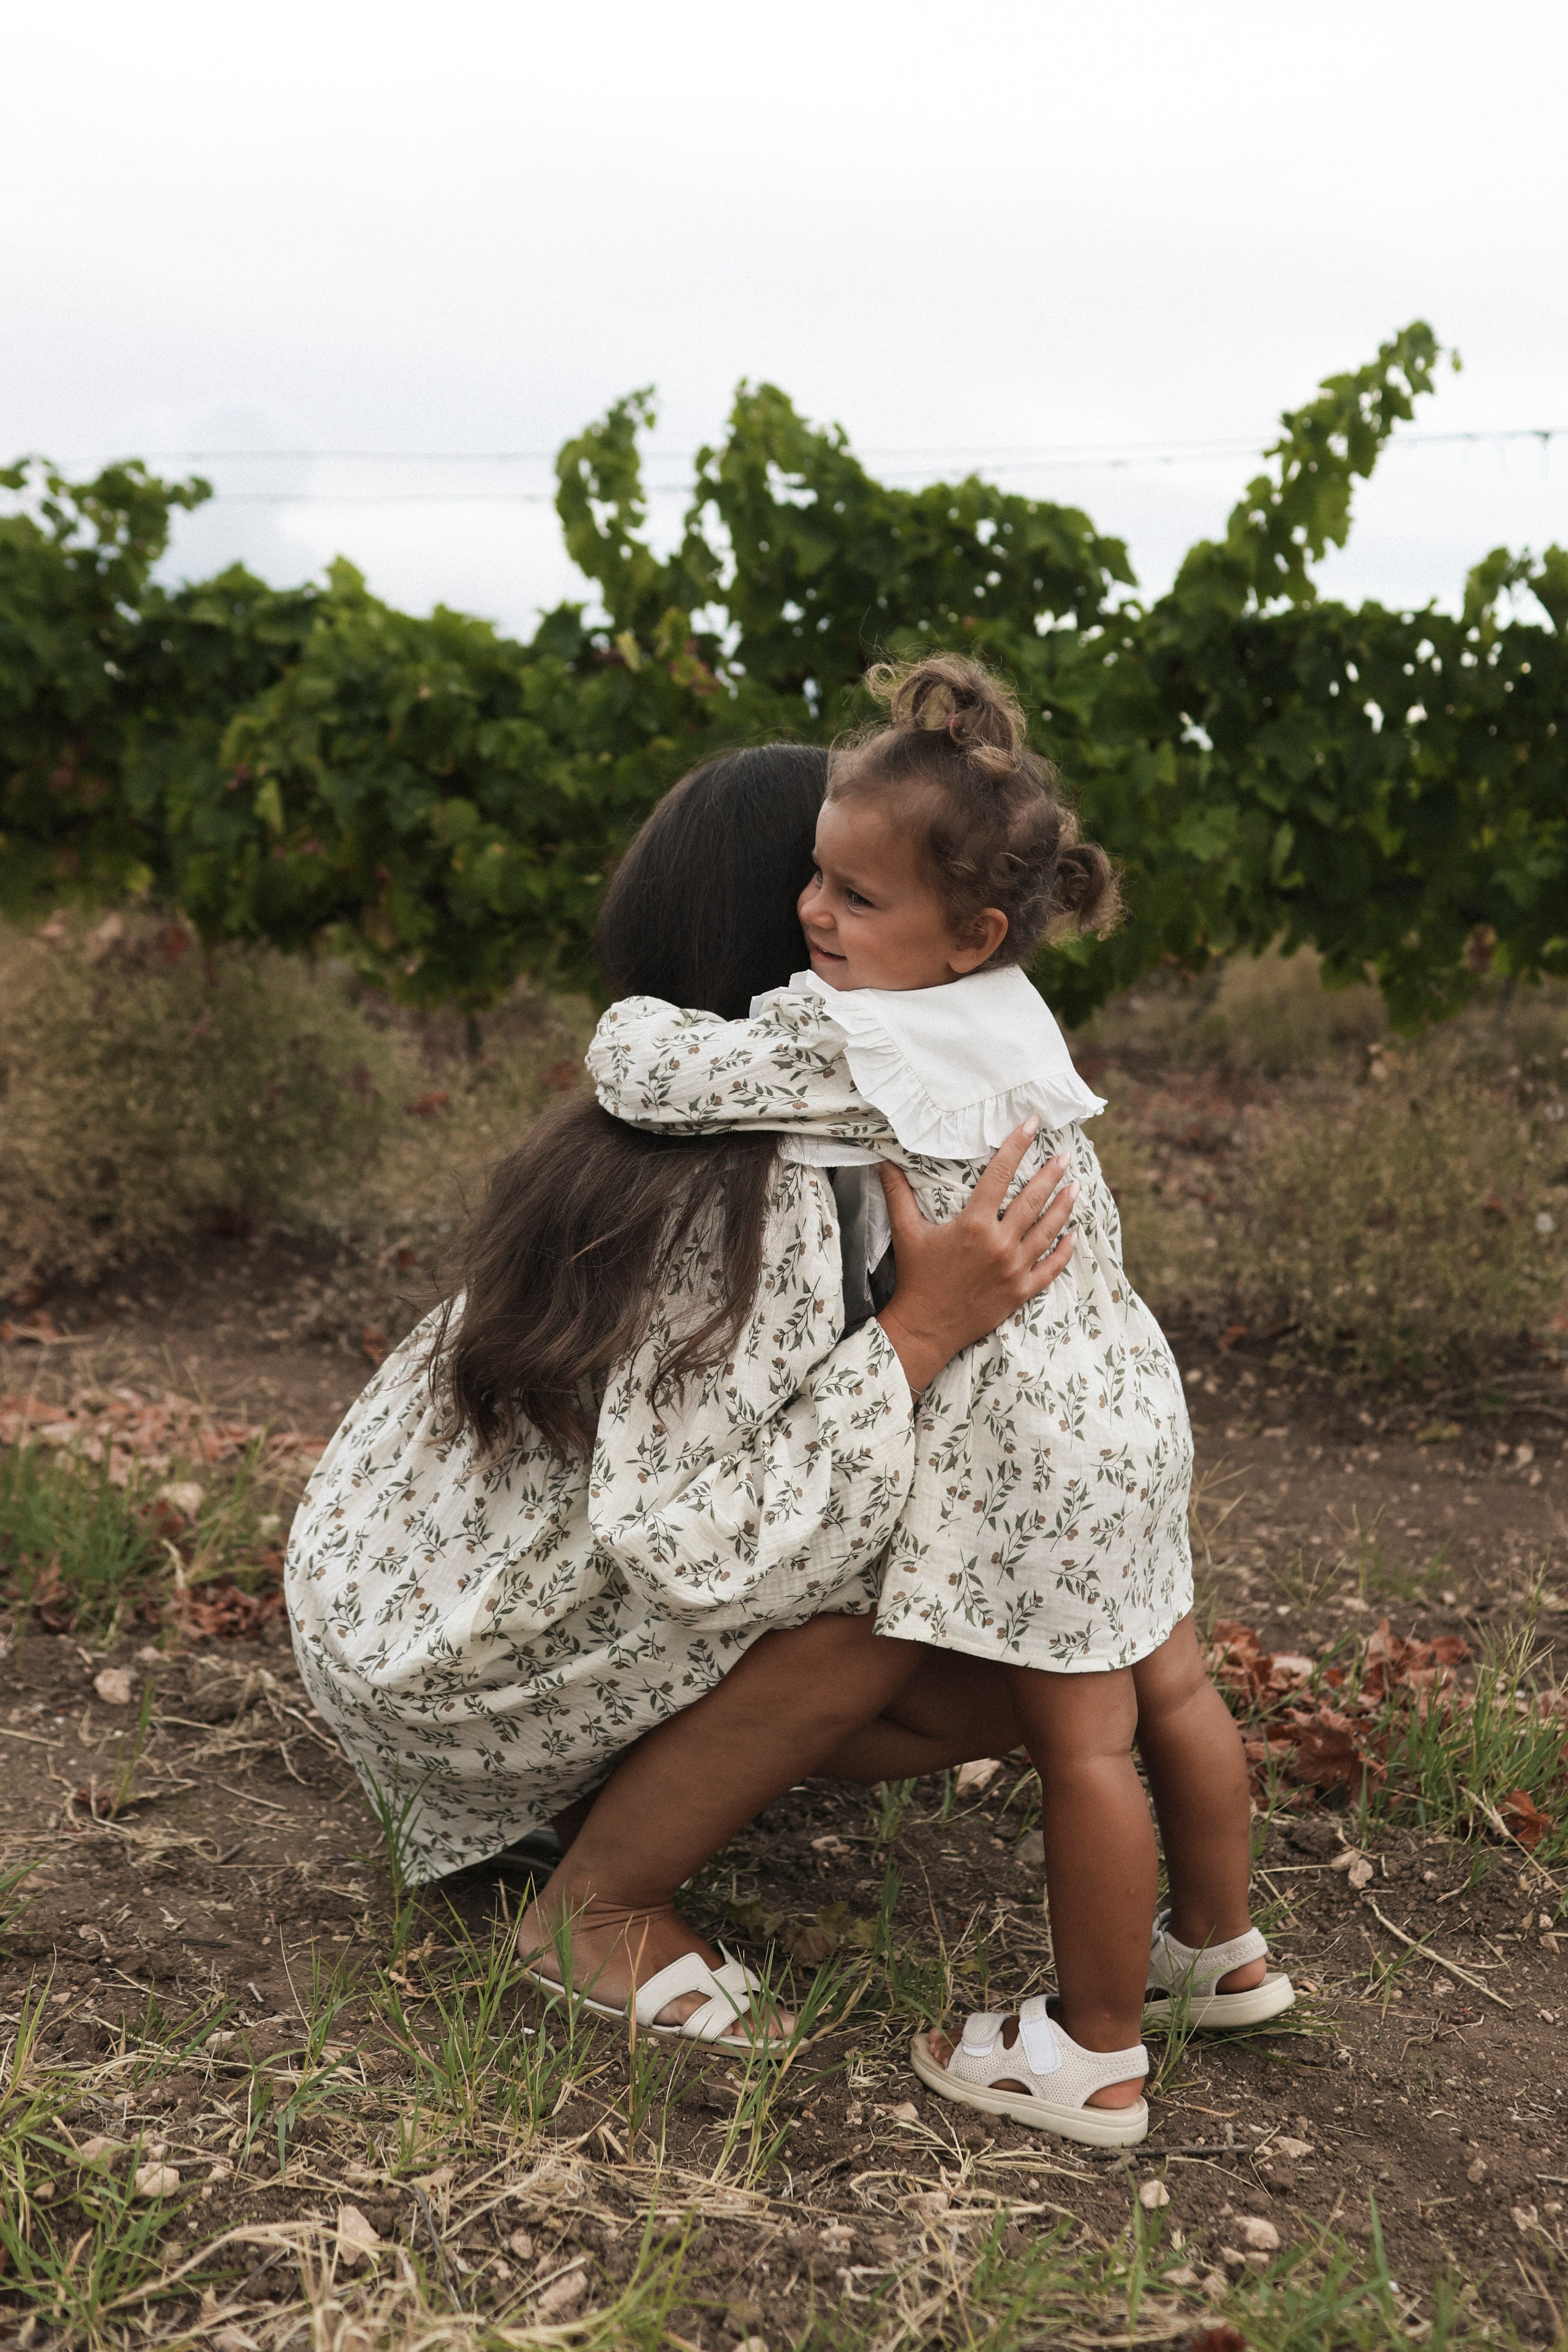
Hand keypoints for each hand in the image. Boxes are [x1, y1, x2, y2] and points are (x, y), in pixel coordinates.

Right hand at [874, 1119, 1076, 1391]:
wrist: (925, 1328)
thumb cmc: (916, 1278)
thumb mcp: (906, 1233)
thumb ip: (898, 1194)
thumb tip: (881, 1161)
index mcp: (974, 1225)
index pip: (1000, 1175)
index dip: (1017, 1146)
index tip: (1032, 1124)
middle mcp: (999, 1243)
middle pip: (1033, 1200)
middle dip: (1050, 1174)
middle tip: (1065, 1155)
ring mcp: (1014, 1268)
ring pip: (1047, 1230)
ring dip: (1063, 1206)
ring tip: (1076, 1186)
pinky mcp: (1021, 1291)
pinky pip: (1051, 1268)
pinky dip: (1064, 1251)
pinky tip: (1073, 1235)